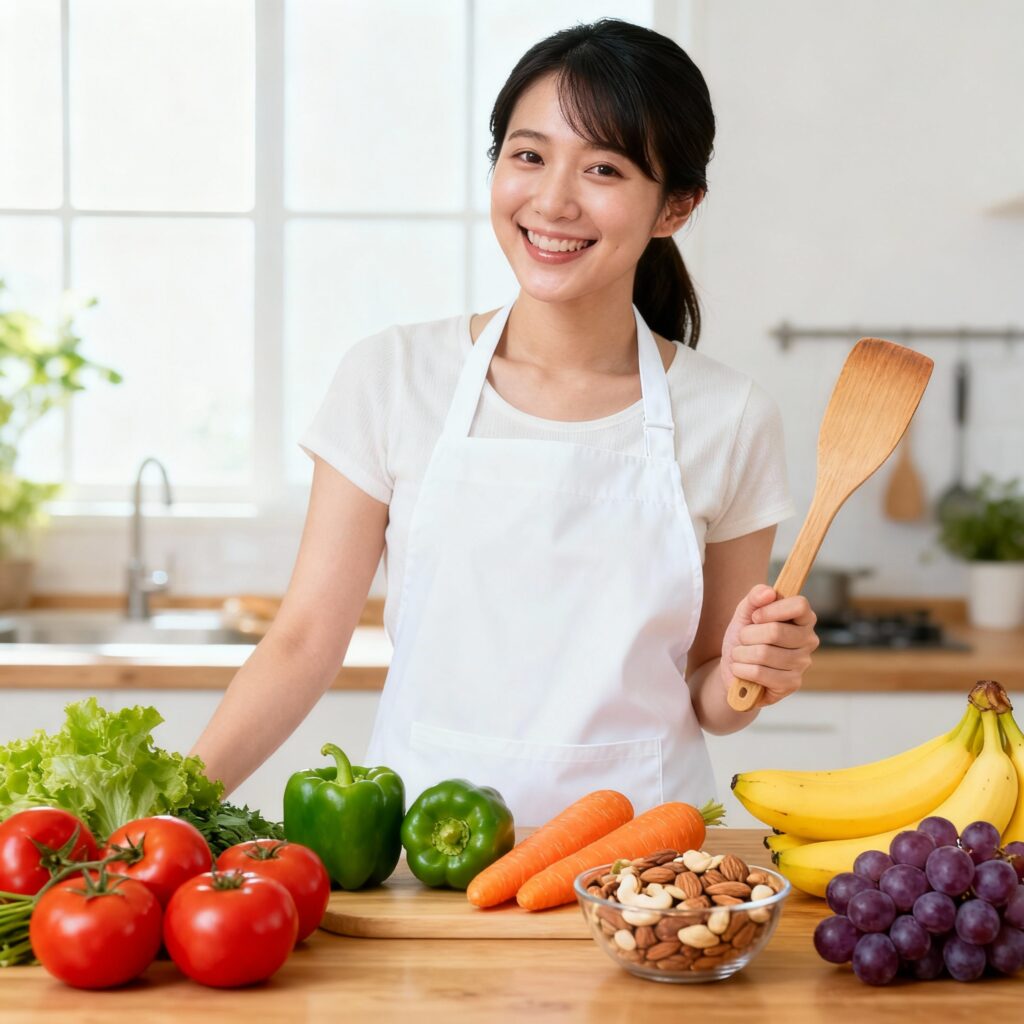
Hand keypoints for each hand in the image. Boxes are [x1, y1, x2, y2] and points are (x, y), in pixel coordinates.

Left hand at [719, 584, 818, 706]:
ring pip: (764, 653)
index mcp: (802, 618)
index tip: (755, 616)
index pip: (800, 605)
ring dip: (741, 653)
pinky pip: (760, 673)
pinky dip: (741, 669)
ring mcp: (802, 663)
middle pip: (776, 631)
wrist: (735, 667)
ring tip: (740, 654)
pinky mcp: (792, 683)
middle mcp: (808, 640)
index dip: (772, 609)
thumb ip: (755, 597)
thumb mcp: (745, 613)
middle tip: (743, 638)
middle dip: (748, 634)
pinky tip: (741, 669)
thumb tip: (769, 592)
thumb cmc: (745, 638)